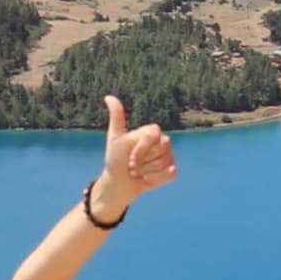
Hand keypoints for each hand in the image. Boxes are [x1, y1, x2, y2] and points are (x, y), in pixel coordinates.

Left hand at [93, 94, 178, 212]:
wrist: (119, 182)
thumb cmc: (116, 159)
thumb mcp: (115, 137)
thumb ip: (117, 117)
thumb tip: (108, 96)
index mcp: (150, 132)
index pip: (154, 135)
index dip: (141, 149)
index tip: (129, 157)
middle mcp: (162, 142)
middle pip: (160, 149)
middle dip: (142, 161)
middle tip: (132, 165)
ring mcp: (168, 156)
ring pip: (163, 163)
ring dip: (146, 171)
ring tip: (138, 172)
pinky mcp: (171, 170)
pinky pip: (170, 173)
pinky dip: (156, 178)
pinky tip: (147, 178)